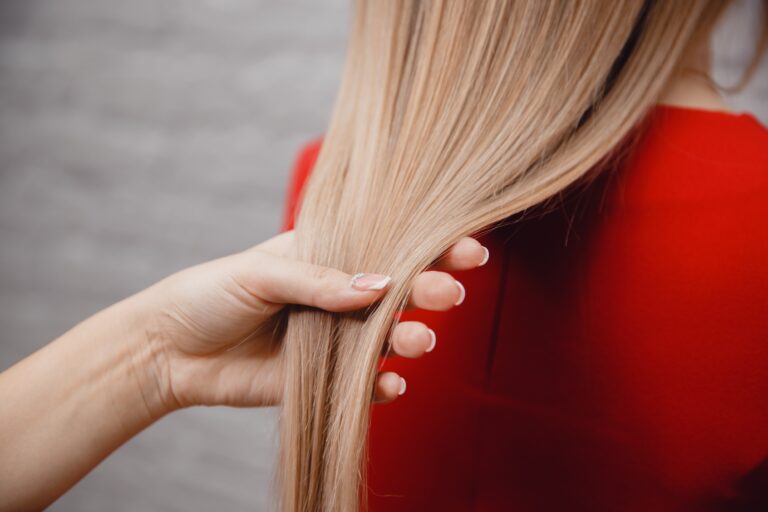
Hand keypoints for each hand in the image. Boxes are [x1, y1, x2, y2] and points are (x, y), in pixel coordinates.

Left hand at [142, 231, 488, 411]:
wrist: (169, 351)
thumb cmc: (210, 294)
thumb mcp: (261, 274)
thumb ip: (320, 279)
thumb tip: (381, 284)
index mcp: (326, 257)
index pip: (386, 247)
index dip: (430, 247)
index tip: (467, 249)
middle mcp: (337, 296)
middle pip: (396, 293)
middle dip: (429, 292)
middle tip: (448, 295)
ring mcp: (333, 339)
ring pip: (386, 339)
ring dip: (409, 339)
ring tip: (419, 341)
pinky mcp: (323, 379)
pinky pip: (363, 384)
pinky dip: (381, 386)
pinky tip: (391, 384)